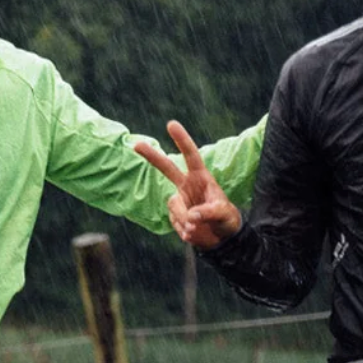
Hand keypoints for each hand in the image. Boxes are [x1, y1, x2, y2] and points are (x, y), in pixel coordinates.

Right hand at [133, 120, 242, 248]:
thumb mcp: (224, 213)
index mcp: (201, 177)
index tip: (170, 124)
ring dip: (185, 219)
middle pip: (166, 168)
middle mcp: (187, 186)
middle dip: (152, 156)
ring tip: (198, 228)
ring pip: (174, 207)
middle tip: (136, 144)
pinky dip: (185, 230)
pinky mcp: (175, 217)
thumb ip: (209, 212)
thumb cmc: (226, 219)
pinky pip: (175, 223)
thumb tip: (191, 217)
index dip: (181, 140)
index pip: (191, 156)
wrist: (221, 237)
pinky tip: (194, 233)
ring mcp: (179, 201)